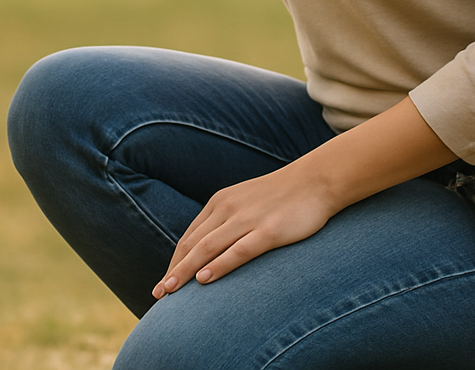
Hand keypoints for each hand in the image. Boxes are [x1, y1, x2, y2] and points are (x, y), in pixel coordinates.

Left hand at [152, 162, 335, 298]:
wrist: (315, 181)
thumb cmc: (280, 197)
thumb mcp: (245, 203)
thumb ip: (227, 221)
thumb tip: (211, 248)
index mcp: (219, 202)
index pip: (189, 236)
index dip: (175, 261)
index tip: (164, 282)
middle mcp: (227, 209)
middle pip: (192, 244)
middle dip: (174, 270)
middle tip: (159, 293)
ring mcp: (247, 219)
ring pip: (208, 247)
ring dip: (187, 271)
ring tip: (171, 291)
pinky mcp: (269, 231)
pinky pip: (238, 250)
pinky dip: (219, 265)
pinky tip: (205, 280)